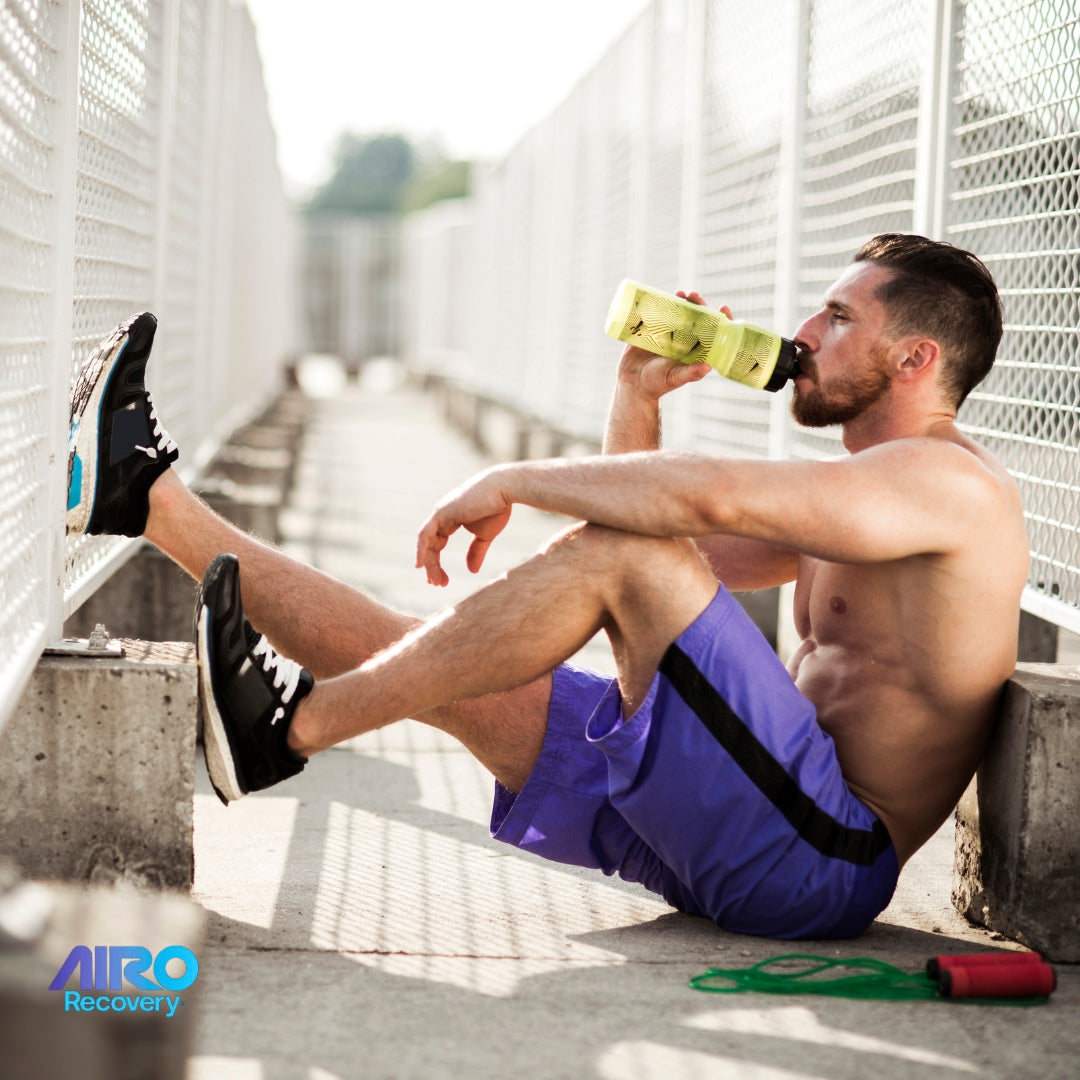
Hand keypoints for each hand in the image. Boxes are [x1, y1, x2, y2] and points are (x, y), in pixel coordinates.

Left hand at [415, 467, 512, 585]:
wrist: (504, 490)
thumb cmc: (497, 508)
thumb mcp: (485, 535)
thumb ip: (476, 551)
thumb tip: (471, 571)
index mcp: (452, 518)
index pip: (438, 542)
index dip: (437, 562)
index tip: (442, 580)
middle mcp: (443, 515)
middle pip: (431, 545)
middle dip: (433, 566)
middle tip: (437, 584)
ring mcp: (440, 513)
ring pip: (426, 542)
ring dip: (429, 563)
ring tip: (435, 581)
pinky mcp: (441, 513)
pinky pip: (425, 534)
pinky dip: (421, 550)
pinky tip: (421, 564)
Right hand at [615, 291, 731, 398]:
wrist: (632, 384)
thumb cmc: (657, 384)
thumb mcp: (674, 378)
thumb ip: (690, 374)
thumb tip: (708, 367)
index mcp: (694, 349)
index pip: (712, 332)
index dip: (719, 319)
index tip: (722, 307)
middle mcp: (683, 339)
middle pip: (695, 317)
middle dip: (697, 304)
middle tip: (693, 295)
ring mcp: (667, 333)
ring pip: (677, 312)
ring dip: (680, 301)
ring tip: (679, 293)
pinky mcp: (651, 330)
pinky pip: (657, 314)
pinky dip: (659, 304)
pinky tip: (659, 295)